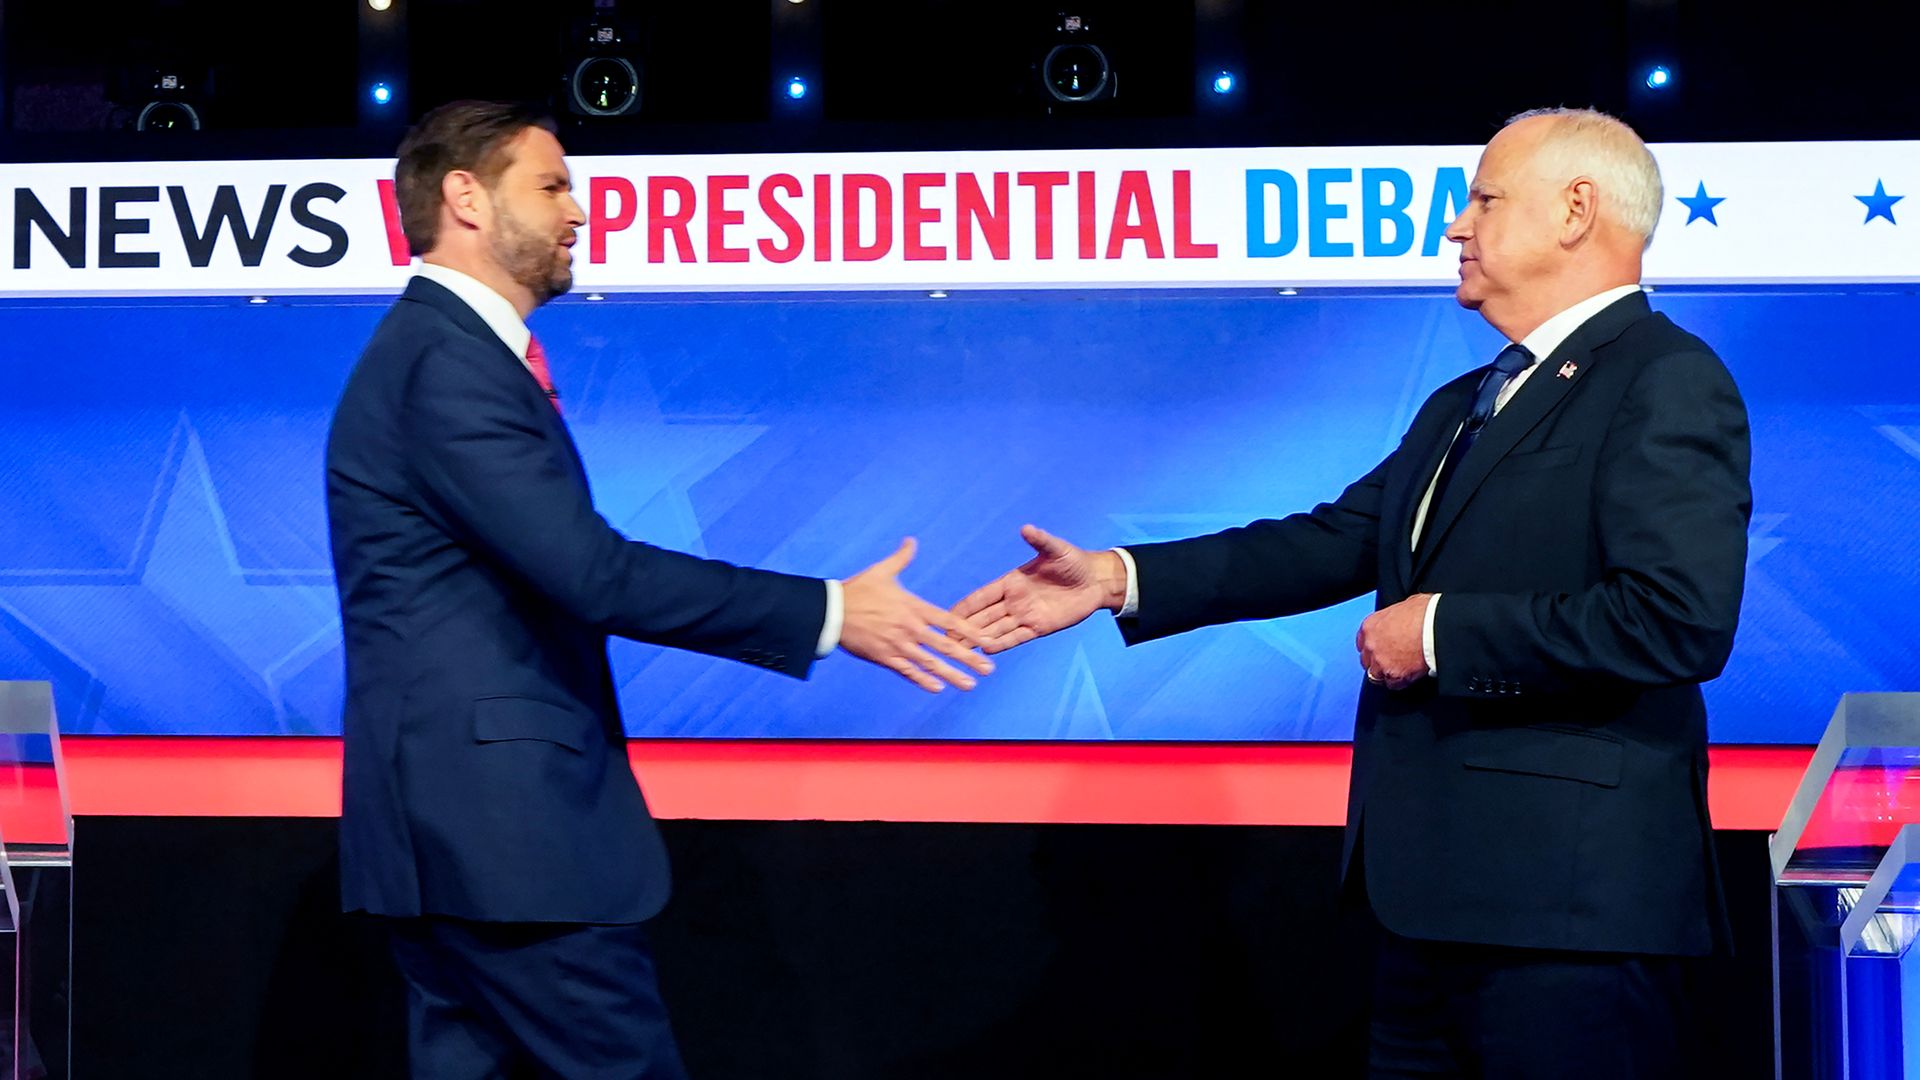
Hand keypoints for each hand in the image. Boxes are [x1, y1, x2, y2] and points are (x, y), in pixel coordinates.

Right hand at [840, 538, 995, 692]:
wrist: (831, 611)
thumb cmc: (857, 590)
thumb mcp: (881, 570)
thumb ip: (901, 558)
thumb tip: (911, 540)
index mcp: (913, 607)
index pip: (949, 621)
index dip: (971, 632)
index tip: (988, 641)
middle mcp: (910, 628)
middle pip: (945, 646)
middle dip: (969, 659)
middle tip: (989, 669)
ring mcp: (898, 645)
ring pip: (930, 663)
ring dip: (952, 675)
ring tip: (970, 685)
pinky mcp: (884, 658)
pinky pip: (907, 672)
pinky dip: (923, 680)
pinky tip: (938, 688)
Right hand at [951, 525, 1128, 654]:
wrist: (1094, 581)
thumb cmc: (1073, 561)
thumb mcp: (1056, 550)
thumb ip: (1040, 541)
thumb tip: (1027, 528)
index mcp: (1011, 581)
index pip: (982, 596)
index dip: (964, 606)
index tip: (945, 614)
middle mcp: (1013, 600)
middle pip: (983, 617)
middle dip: (963, 628)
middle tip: (942, 638)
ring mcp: (1025, 615)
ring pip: (996, 629)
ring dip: (978, 639)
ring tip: (959, 649)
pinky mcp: (1039, 627)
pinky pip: (1016, 637)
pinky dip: (1002, 644)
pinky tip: (986, 651)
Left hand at [1356, 593, 1433, 689]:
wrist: (1437, 625)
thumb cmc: (1425, 613)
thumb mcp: (1403, 607)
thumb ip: (1395, 618)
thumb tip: (1401, 620)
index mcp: (1370, 626)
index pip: (1362, 643)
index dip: (1372, 648)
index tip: (1379, 650)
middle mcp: (1371, 645)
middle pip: (1367, 661)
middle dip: (1377, 662)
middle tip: (1392, 661)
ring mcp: (1381, 661)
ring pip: (1376, 675)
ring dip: (1387, 674)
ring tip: (1401, 670)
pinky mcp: (1394, 674)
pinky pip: (1393, 685)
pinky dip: (1400, 682)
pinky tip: (1409, 676)